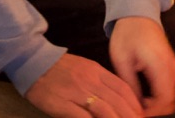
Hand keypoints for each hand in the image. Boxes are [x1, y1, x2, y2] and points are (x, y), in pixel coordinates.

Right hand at [24, 53, 143, 117]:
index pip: (123, 89)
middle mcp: (90, 81)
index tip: (141, 116)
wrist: (33, 62)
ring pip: (105, 111)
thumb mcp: (84, 68)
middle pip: (118, 102)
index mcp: (96, 71)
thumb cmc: (59, 68)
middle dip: (131, 117)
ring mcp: (76, 92)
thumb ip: (100, 81)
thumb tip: (117, 99)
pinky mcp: (63, 104)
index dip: (135, 105)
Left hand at [109, 17, 174, 115]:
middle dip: (155, 113)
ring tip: (138, 110)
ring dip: (157, 107)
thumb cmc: (127, 34)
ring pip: (171, 98)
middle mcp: (172, 69)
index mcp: (161, 66)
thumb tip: (133, 106)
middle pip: (171, 103)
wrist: (138, 13)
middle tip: (136, 115)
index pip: (164, 101)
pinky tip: (144, 101)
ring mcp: (174, 68)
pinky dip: (160, 99)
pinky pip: (169, 90)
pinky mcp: (171, 67)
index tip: (135, 116)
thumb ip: (130, 85)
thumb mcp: (122, 60)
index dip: (152, 114)